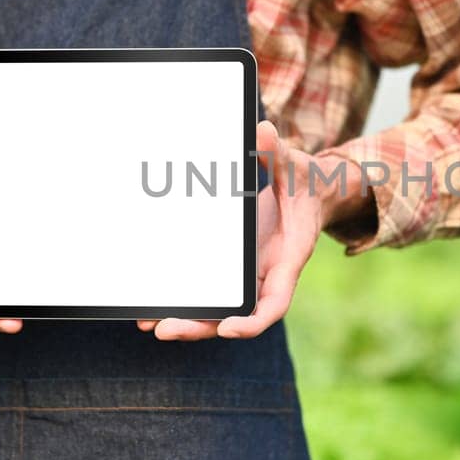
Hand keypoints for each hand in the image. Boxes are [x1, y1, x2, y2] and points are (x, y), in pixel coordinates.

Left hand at [137, 121, 340, 340]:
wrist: (309, 194)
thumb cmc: (303, 184)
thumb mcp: (295, 166)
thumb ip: (278, 154)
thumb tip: (263, 131)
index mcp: (289, 259)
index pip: (275, 303)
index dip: (252, 321)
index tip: (227, 328)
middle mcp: (269, 276)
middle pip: (237, 316)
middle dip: (202, 326)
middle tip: (164, 328)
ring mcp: (251, 277)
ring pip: (221, 311)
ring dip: (188, 321)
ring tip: (149, 322)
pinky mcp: (236, 271)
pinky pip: (212, 294)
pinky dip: (187, 302)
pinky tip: (155, 306)